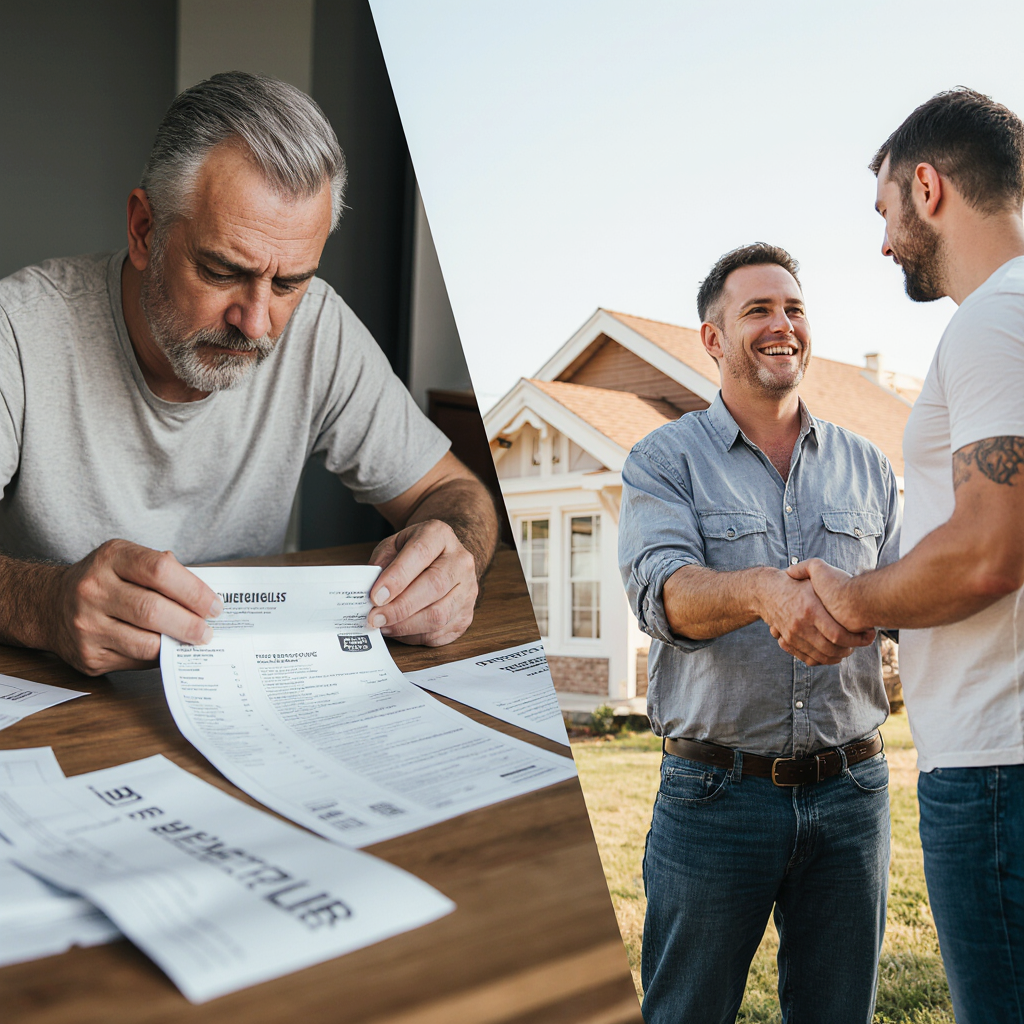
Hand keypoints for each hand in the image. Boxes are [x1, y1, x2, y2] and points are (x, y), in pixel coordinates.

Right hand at [46, 539, 221, 675]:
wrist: (49, 604)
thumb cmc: (103, 580)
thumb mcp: (126, 559)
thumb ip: (163, 571)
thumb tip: (205, 599)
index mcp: (111, 558)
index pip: (160, 570)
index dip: (194, 590)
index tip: (214, 606)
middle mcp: (93, 589)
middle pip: (153, 610)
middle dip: (190, 624)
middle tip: (208, 631)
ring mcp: (86, 625)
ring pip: (145, 642)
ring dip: (177, 644)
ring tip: (193, 641)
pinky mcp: (87, 655)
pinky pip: (134, 660)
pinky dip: (157, 657)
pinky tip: (166, 650)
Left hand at [366, 520, 477, 645]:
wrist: (444, 559)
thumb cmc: (415, 554)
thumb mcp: (394, 546)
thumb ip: (381, 563)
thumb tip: (368, 590)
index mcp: (439, 535)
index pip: (420, 553)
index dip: (397, 578)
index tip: (376, 596)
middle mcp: (460, 561)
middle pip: (434, 586)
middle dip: (400, 608)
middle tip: (375, 617)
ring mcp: (468, 589)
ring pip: (439, 615)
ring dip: (406, 626)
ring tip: (384, 626)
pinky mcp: (467, 614)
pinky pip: (441, 632)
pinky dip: (415, 636)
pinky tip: (400, 630)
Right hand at [757, 569, 874, 665]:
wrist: (766, 592)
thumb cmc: (795, 584)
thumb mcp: (812, 579)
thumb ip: (833, 586)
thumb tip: (859, 595)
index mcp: (810, 609)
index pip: (837, 634)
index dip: (857, 639)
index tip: (868, 635)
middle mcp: (800, 624)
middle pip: (831, 649)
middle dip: (850, 649)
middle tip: (860, 643)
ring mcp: (792, 635)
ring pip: (821, 656)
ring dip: (839, 656)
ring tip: (847, 648)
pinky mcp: (787, 641)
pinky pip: (808, 659)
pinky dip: (823, 660)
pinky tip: (832, 653)